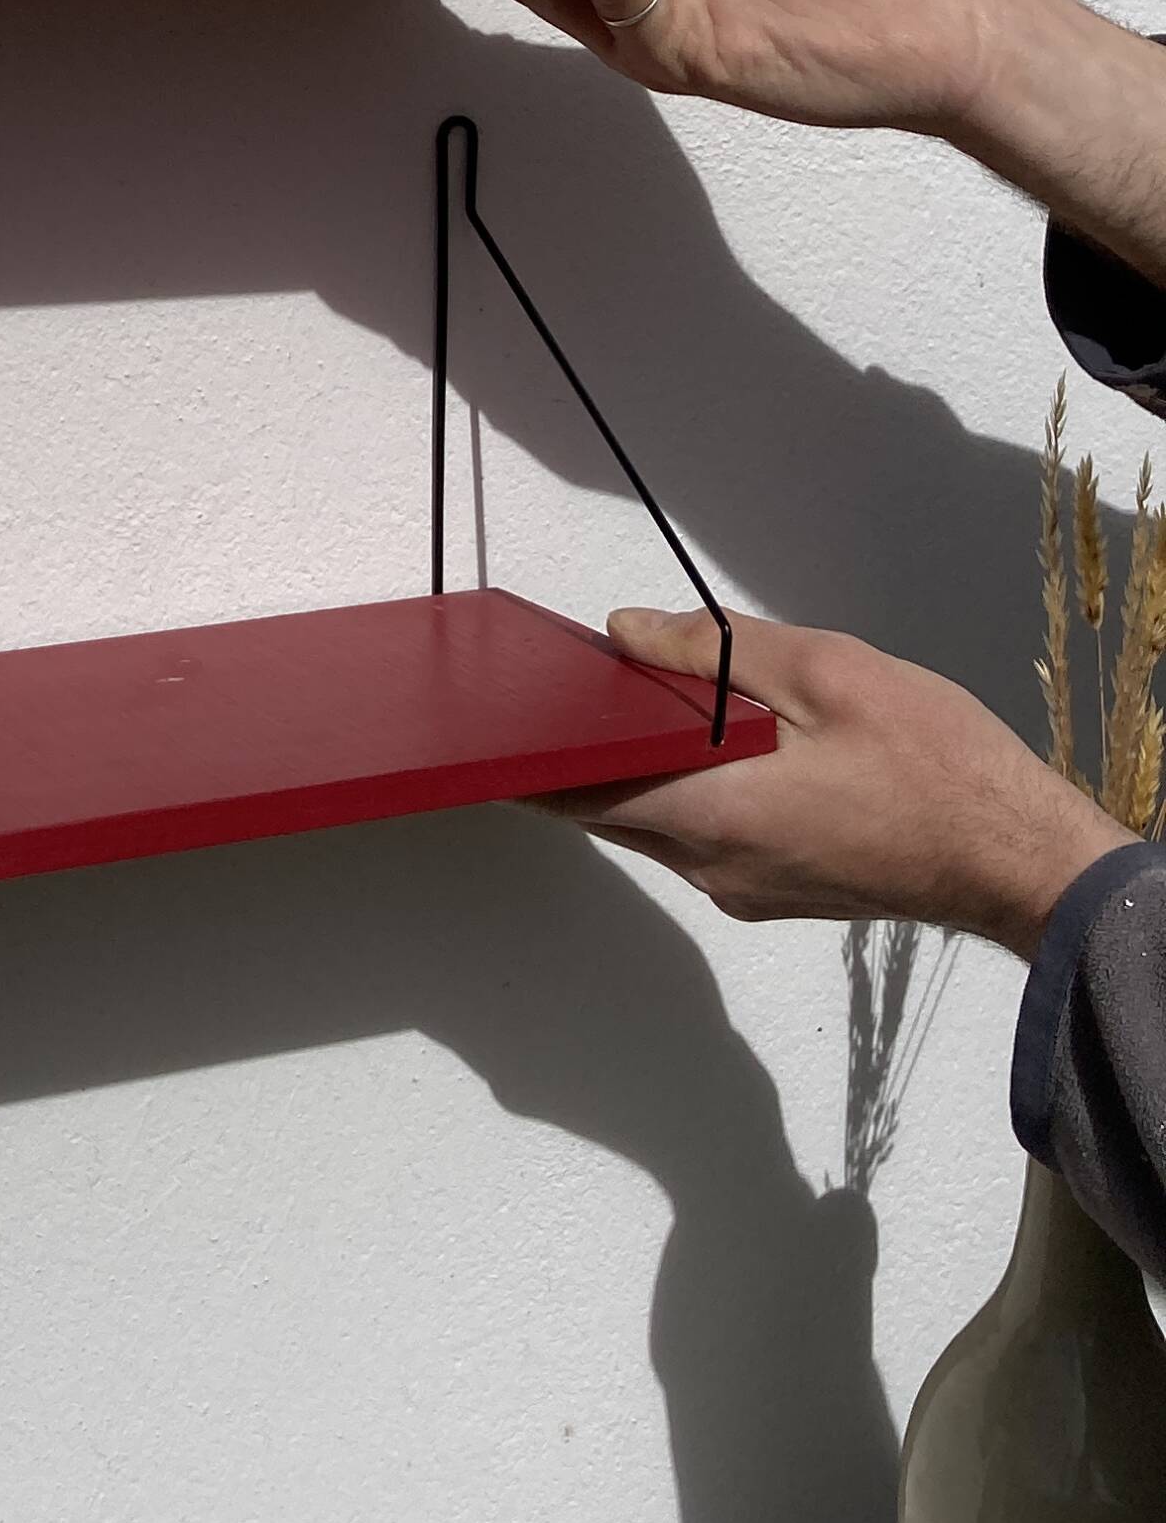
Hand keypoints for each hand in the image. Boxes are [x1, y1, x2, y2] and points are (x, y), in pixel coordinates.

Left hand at [548, 606, 1129, 953]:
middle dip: (584, 750)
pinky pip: (706, 837)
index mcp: (711, 815)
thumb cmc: (936, 765)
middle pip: (610, 809)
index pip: (574, 796)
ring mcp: (745, 888)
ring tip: (651, 696)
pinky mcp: (779, 889)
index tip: (500, 714)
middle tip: (576, 681)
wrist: (1021, 860)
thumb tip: (624, 632)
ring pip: (659, 823)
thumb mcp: (827, 673)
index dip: (527, 756)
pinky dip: (691, 790)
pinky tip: (721, 741)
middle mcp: (712, 868)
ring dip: (644, 768)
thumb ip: (713, 651)